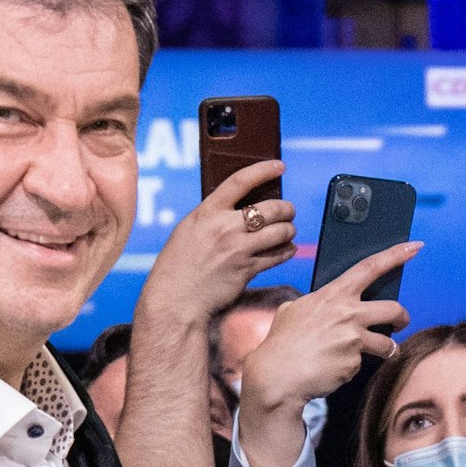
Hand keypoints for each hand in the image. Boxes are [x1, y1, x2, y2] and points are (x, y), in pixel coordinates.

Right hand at [134, 160, 298, 341]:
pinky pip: (277, 256)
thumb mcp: (189, 230)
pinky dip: (287, 251)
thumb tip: (240, 207)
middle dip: (285, 208)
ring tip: (289, 230)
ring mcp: (238, 249)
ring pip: (279, 232)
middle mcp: (224, 227)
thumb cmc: (179, 265)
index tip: (280, 166)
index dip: (263, 170)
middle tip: (288, 210)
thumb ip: (213, 216)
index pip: (240, 181)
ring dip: (289, 229)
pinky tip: (288, 249)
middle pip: (270, 208)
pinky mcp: (247, 270)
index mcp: (207, 212)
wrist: (176, 299)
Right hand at [234, 241, 422, 466]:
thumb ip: (315, 305)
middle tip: (401, 323)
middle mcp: (349, 313)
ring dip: (387, 349)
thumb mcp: (292, 310)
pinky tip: (332, 369)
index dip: (395, 255)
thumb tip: (321, 308)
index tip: (415, 246)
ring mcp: (354, 339)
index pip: (370, 267)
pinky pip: (361, 364)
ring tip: (377, 354)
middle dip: (403, 317)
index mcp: (334, 294)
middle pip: (394, 309)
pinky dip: (350, 368)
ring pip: (387, 343)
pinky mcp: (354, 363)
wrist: (277, 376)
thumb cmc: (281, 343)